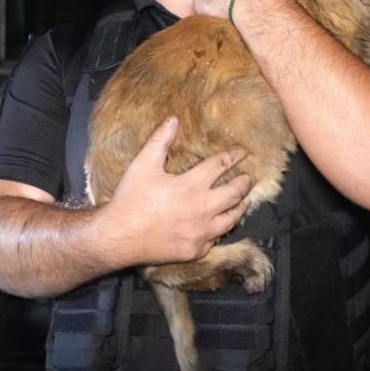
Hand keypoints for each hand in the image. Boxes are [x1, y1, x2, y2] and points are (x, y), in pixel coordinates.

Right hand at [102, 117, 253, 265]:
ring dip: (240, 207)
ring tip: (245, 201)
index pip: (220, 166)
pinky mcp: (195, 250)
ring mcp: (201, 232)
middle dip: (245, 183)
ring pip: (231, 219)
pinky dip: (222, 229)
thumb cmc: (130, 198)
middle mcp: (202, 209)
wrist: (119, 237)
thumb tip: (173, 120)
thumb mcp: (143, 164)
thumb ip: (160, 141)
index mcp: (191, 185)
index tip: (243, 152)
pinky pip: (216, 238)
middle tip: (250, 177)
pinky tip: (222, 225)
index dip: (233, 157)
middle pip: (234, 193)